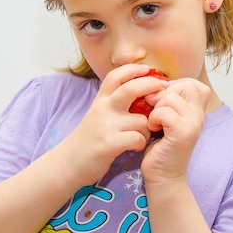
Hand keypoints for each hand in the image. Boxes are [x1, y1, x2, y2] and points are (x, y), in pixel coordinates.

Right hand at [54, 64, 169, 188]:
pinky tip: (135, 146)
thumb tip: (141, 88)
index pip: (116, 75)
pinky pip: (138, 138)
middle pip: (131, 88)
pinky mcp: (109, 144)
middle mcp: (103, 109)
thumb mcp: (99, 113)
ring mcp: (106, 126)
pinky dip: (141, 143)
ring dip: (148, 128)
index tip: (148, 69)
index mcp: (101, 100)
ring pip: (141, 120)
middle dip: (151, 85)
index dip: (133, 69)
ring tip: (142, 135)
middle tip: (163, 90)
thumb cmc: (90, 138)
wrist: (69, 163)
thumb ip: (115, 101)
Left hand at [141, 78, 210, 185]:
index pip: (194, 83)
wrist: (164, 178)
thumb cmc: (161, 149)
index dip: (176, 85)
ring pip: (171, 97)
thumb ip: (168, 103)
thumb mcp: (167, 120)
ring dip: (156, 108)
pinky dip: (154, 118)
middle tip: (154, 109)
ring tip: (154, 122)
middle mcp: (199, 116)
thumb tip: (156, 84)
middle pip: (185, 85)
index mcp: (196, 112)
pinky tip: (153, 129)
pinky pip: (165, 112)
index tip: (162, 99)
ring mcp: (193, 124)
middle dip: (164, 93)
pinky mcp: (182, 133)